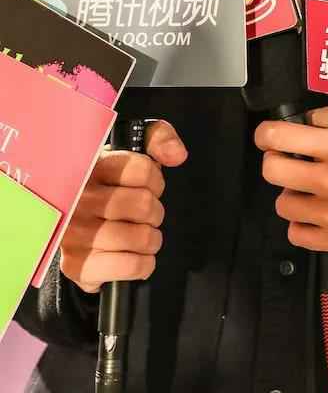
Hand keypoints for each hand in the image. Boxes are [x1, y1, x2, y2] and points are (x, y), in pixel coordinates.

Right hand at [59, 120, 187, 293]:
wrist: (78, 230)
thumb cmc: (112, 188)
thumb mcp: (134, 152)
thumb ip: (159, 139)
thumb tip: (177, 155)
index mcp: (91, 166)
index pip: (141, 170)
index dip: (155, 181)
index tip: (148, 188)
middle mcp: (78, 198)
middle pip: (143, 205)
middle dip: (155, 212)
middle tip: (144, 216)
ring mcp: (73, 233)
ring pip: (141, 237)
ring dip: (151, 239)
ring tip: (140, 236)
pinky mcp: (76, 265)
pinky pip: (131, 266)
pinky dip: (144, 264)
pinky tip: (135, 257)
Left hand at [254, 107, 327, 255]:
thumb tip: (306, 119)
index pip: (280, 138)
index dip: (267, 133)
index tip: (268, 134)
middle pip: (272, 171)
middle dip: (275, 160)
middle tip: (287, 158)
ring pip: (282, 204)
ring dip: (291, 192)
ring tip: (307, 186)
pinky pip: (296, 234)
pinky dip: (301, 222)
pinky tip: (315, 210)